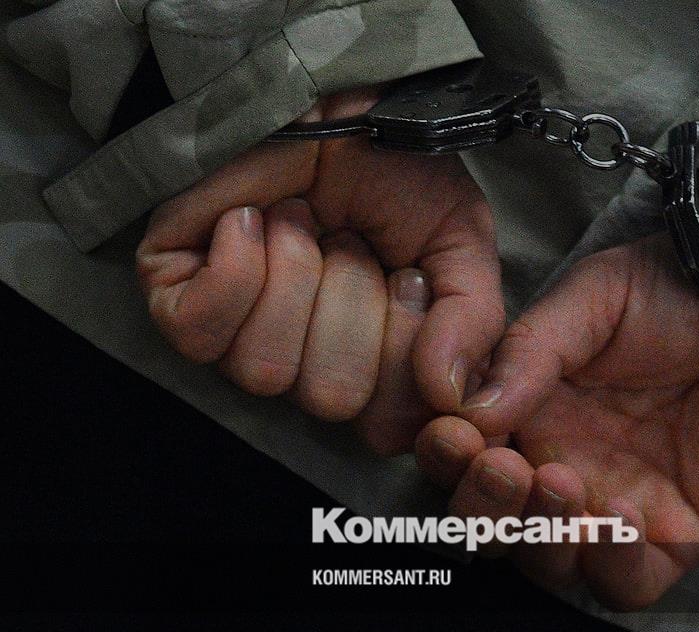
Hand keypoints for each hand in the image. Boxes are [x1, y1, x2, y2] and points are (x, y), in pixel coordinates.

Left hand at [136, 89, 503, 452]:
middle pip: (331, 396)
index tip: (409, 278)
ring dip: (295, 275)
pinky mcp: (178, 300)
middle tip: (352, 242)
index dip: (402, 353)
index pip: (388, 424)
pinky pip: (200, 331)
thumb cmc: (394, 169)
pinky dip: (236, 268)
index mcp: (377, 364)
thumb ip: (474, 319)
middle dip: (351, 302)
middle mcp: (309, 362)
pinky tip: (251, 224)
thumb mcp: (460, 240)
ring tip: (303, 221)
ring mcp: (241, 336)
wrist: (332, 94)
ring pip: (264, 369)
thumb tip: (451, 395)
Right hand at [415, 234, 698, 608]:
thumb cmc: (672, 294)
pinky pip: (627, 585)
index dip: (446, 458)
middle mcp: (560, 468)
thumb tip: (471, 411)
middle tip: (504, 467)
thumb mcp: (592, 299)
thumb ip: (530, 351)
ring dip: (540, 537)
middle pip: (494, 527)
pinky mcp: (674, 536)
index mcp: (526, 416)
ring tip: (563, 482)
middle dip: (483, 508)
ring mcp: (615, 507)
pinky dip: (612, 566)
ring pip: (549, 564)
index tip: (455, 435)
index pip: (462, 460)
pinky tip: (620, 515)